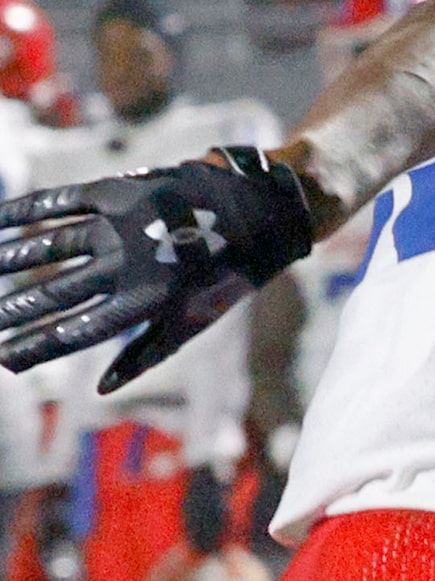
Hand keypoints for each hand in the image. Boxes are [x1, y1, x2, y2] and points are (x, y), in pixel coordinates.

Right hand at [0, 149, 313, 390]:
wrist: (262, 208)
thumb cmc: (225, 274)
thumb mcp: (195, 320)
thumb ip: (147, 355)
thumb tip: (103, 390)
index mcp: (147, 301)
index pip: (76, 331)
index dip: (36, 346)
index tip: (4, 358)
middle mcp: (130, 264)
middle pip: (57, 292)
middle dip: (16, 310)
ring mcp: (123, 224)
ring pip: (52, 246)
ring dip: (14, 259)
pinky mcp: (121, 190)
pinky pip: (62, 201)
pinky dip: (25, 211)